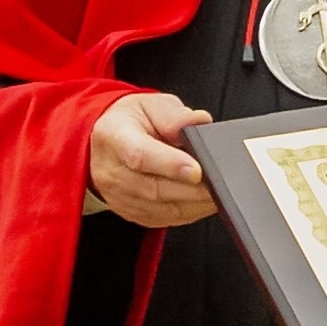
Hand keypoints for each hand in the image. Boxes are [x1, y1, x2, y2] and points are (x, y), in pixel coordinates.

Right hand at [87, 90, 218, 226]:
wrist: (106, 142)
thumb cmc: (131, 122)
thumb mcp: (150, 105)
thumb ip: (174, 115)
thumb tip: (200, 122)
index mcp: (113, 136)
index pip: (140, 155)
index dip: (170, 165)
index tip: (197, 170)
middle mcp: (111, 171)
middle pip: (154, 188)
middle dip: (192, 190)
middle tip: (220, 183)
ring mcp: (118, 197)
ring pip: (161, 209)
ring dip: (194, 204)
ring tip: (217, 192)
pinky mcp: (131, 213)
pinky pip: (164, 219)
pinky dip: (189, 212)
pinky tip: (204, 201)